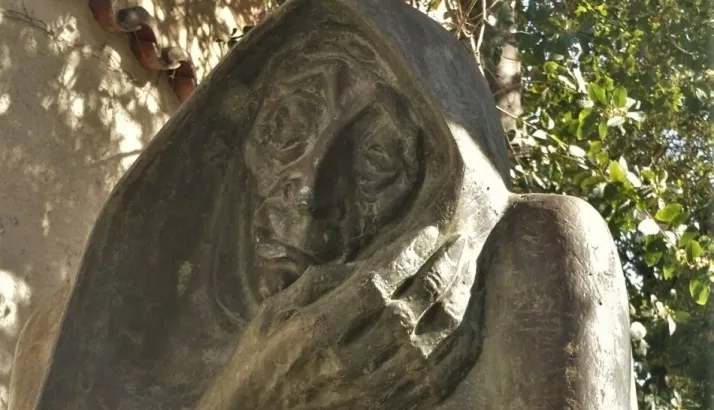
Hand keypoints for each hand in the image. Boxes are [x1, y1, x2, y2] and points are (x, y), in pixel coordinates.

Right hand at [199, 227, 479, 408]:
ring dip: (454, 304)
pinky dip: (457, 352)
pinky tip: (469, 324)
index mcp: (315, 332)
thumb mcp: (274, 311)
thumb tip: (367, 262)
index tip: (430, 232)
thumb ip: (319, 282)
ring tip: (466, 274)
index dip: (407, 255)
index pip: (375, 285)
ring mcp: (368, 391)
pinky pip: (435, 382)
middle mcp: (346, 362)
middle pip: (407, 309)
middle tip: (459, 243)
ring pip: (428, 344)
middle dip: (438, 271)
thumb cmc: (260, 358)